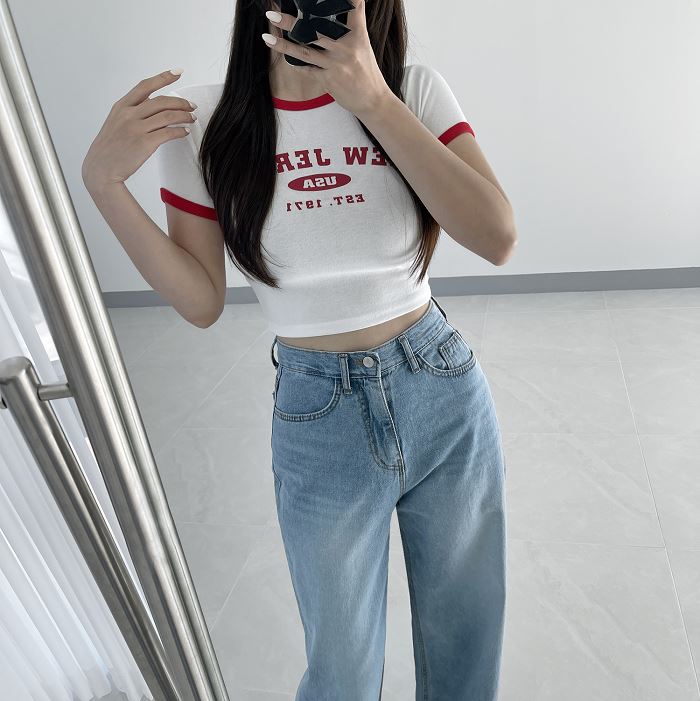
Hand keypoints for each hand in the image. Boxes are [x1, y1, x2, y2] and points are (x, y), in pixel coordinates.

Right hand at [82, 69, 196, 190]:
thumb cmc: (109, 150)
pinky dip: (180, 131)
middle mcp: (128, 114)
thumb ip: (131, 113)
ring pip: (168, 115)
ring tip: (192, 118)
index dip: (163, 77)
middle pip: (161, 101)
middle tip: (191, 106)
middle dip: (180, 102)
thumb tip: (152, 107)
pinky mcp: (144, 143)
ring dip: (184, 116)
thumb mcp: (115, 124)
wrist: (101, 170)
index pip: (145, 86)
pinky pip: (169, 133)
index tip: (178, 72)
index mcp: (121, 107)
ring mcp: (136, 128)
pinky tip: (185, 132)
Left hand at [263, 0, 392, 116]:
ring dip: (283, 44)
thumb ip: (352, 28)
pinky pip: (307, 70)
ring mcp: (336, 64)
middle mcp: (346, 48)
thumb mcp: (363, 46)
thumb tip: (336, 16)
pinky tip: (284, 57)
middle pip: (314, 30)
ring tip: (267, 37)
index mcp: (357, 35)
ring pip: (305, 51)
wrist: (373, 100)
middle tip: (273, 12)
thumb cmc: (366, 72)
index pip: (353, 8)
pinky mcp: (329, 80)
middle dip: (291, 21)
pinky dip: (295, 64)